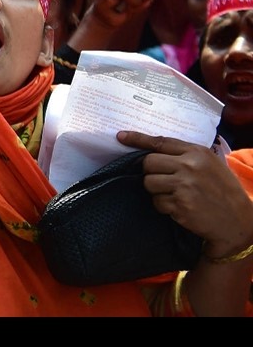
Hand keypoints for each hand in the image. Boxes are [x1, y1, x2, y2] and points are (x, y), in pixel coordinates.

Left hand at [118, 130, 252, 260]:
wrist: (238, 222)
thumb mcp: (210, 164)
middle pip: (148, 163)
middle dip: (151, 172)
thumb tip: (154, 149)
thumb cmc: (223, 190)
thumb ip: (186, 155)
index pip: (160, 142)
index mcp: (197, 153)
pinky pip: (157, 202)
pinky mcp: (180, 205)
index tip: (120, 137)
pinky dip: (164, 206)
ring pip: (149, 183)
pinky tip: (180, 208)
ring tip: (175, 195)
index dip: (137, 139)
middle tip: (165, 181)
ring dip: (156, 190)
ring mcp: (184, 186)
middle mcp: (189, 167)